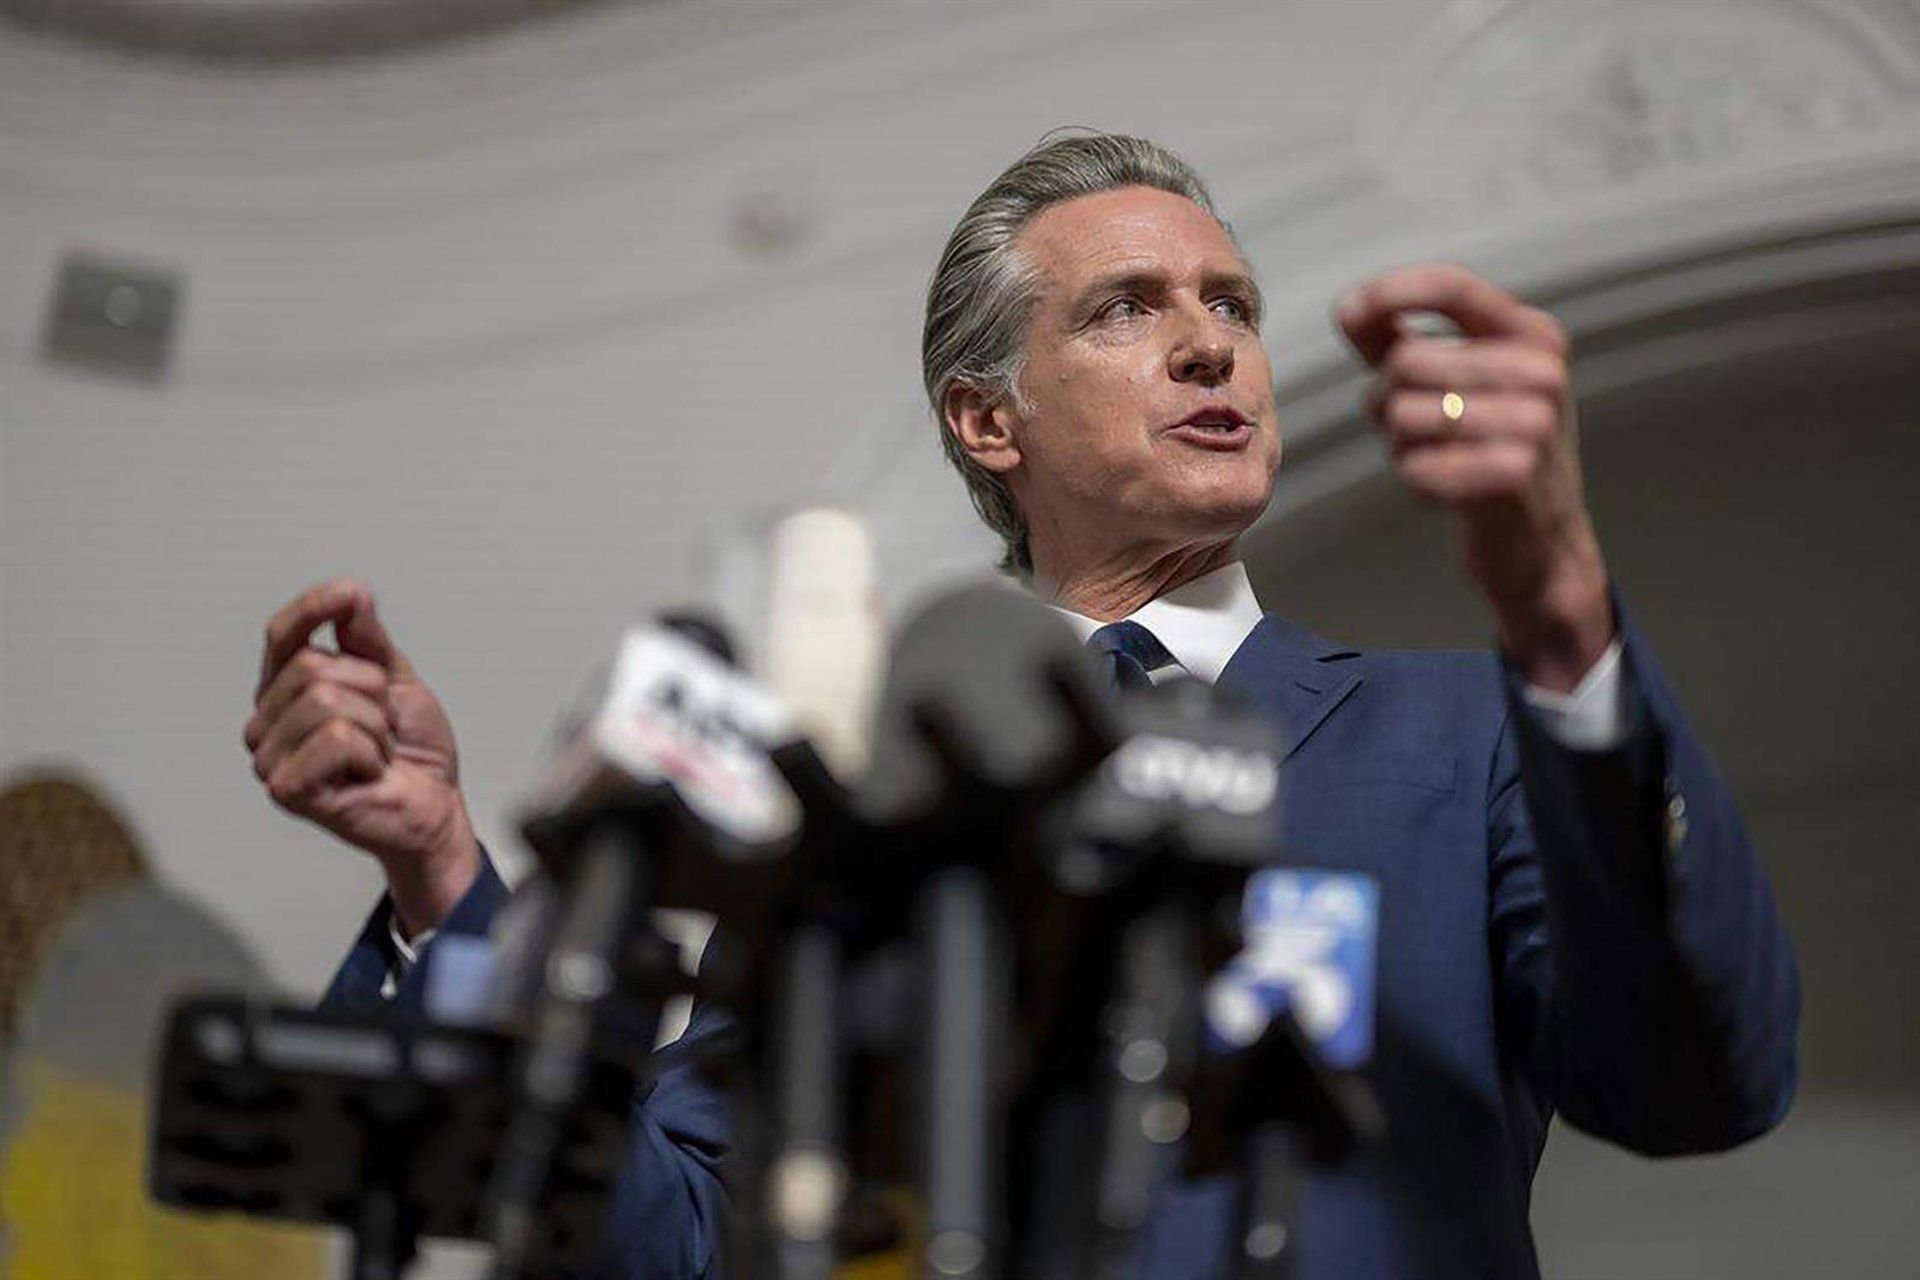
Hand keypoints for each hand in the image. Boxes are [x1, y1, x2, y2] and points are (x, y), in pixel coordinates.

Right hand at [245, 578, 478, 934]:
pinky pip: (335, 739)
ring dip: (374, 726)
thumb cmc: (412, 749)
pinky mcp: (285, 788)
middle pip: (312, 667)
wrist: (435, 805)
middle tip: (384, 727)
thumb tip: (349, 594)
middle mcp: (267, 721)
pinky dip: (370, 754)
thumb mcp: (396, 680)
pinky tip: (369, 774)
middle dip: (371, 691)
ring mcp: (270, 756)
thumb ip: (368, 639)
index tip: (352, 594)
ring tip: (377, 753)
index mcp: (286, 689)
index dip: (313, 608)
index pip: (281, 634)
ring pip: (324, 702)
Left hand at [1337, 264, 1614, 691]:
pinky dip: (1416, 480)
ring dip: (1399, 443)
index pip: (1451, 284)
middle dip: (1386, 398)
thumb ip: (1401, 339)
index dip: (1389, 292)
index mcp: (1533, 334)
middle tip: (1410, 429)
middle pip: (1407, 360)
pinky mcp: (1512, 476)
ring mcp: (1534, 423)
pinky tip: (1446, 488)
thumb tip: (1349, 307)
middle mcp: (1542, 371)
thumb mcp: (1460, 381)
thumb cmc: (1490, 450)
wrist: (1543, 540)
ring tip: (1434, 457)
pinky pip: (1415, 467)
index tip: (1348, 311)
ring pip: (1402, 414)